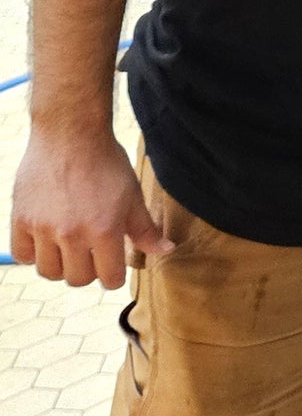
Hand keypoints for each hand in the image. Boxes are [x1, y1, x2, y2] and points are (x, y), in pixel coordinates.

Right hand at [10, 129, 172, 288]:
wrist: (70, 136)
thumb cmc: (106, 165)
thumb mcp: (132, 196)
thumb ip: (145, 229)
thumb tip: (165, 251)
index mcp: (105, 230)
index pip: (109, 279)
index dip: (114, 276)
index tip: (112, 266)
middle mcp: (72, 234)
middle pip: (77, 279)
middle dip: (88, 271)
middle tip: (90, 255)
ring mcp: (43, 228)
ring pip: (49, 272)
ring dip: (60, 266)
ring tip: (68, 249)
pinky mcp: (21, 219)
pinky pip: (22, 256)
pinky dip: (33, 254)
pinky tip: (46, 241)